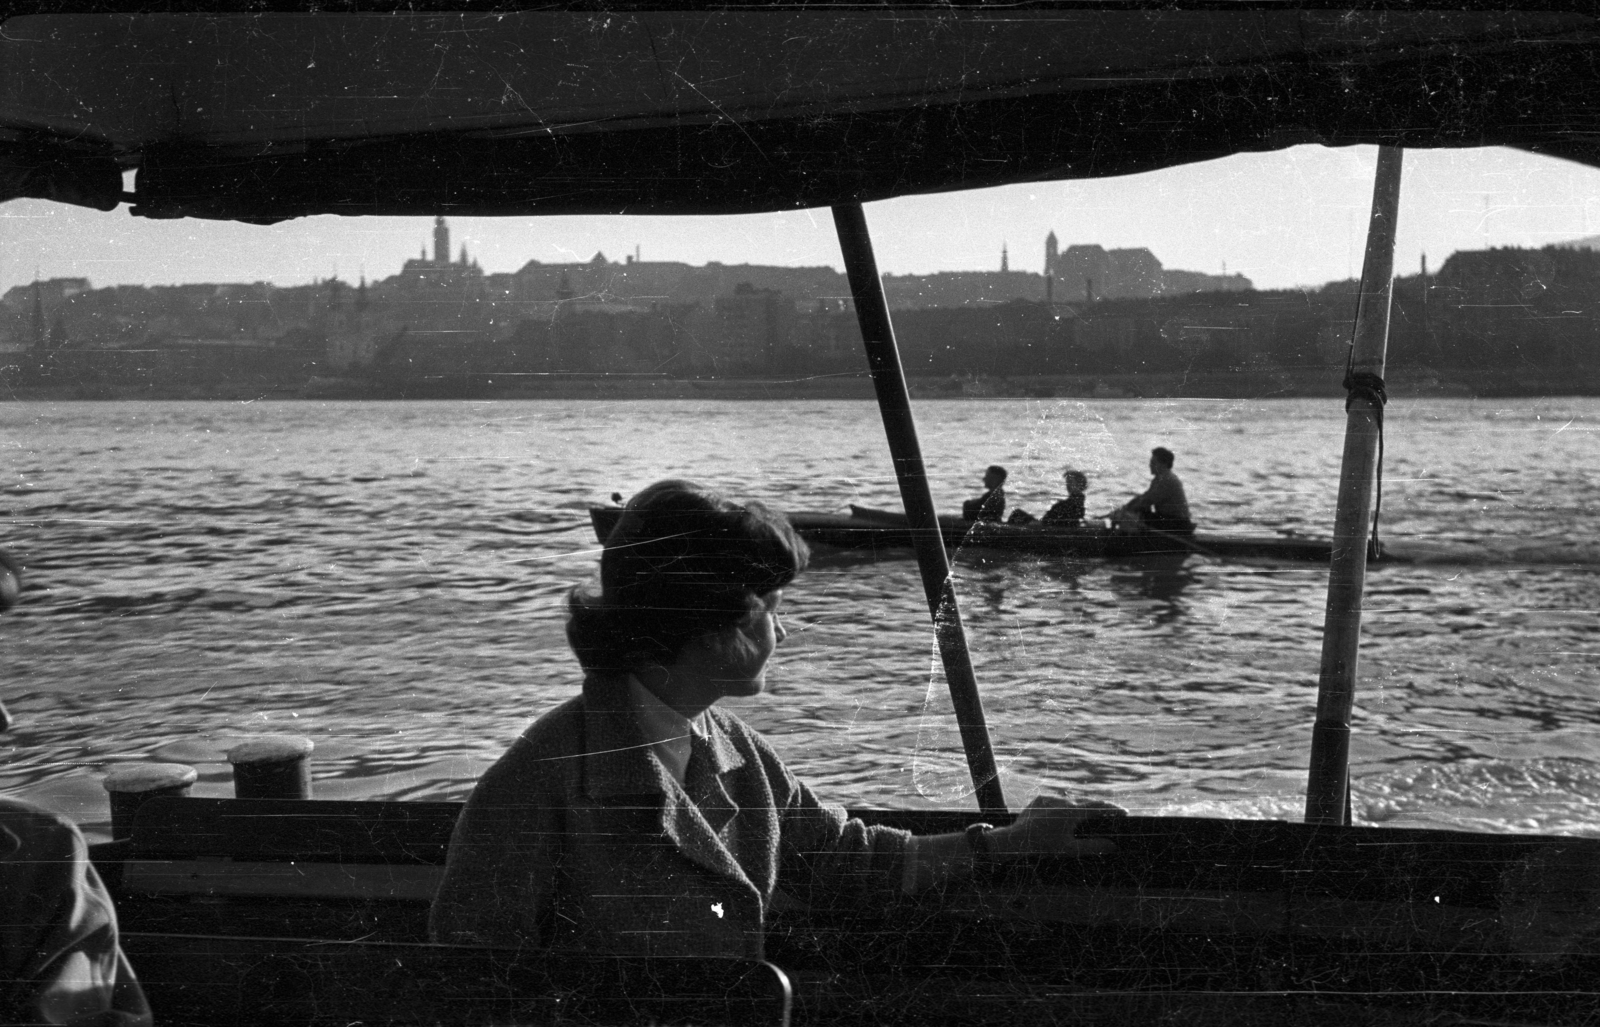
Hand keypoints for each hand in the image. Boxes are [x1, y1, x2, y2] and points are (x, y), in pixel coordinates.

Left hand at [991, 795, 1124, 857]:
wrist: (1015, 840)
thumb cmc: (1043, 847)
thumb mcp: (1070, 849)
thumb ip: (1093, 846)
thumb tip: (1113, 846)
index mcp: (1072, 811)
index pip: (1098, 807)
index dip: (1113, 809)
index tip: (1125, 812)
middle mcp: (1062, 800)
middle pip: (1085, 804)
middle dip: (1095, 811)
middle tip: (1106, 818)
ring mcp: (1050, 797)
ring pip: (1069, 802)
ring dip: (1075, 810)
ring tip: (1076, 823)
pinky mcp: (1040, 798)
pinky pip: (1055, 802)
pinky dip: (1059, 809)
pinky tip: (1056, 821)